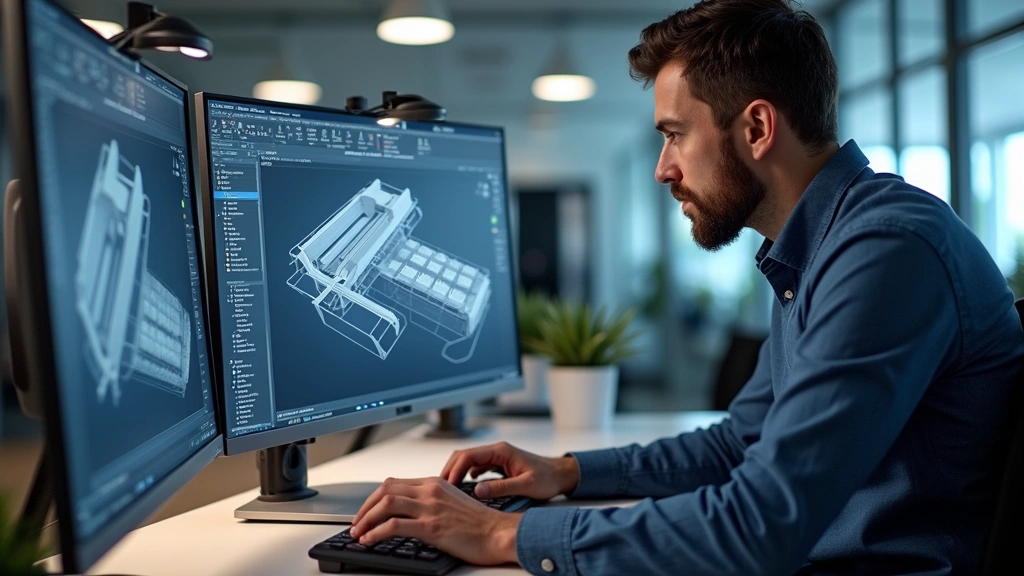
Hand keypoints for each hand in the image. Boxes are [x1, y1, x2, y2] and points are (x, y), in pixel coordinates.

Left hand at [349, 476, 520, 565]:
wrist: (499, 533)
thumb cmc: (480, 523)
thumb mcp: (452, 503)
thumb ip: (431, 501)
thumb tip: (409, 512)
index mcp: (434, 483)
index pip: (393, 484)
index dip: (374, 498)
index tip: (366, 512)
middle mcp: (430, 490)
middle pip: (385, 490)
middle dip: (365, 508)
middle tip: (356, 523)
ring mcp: (430, 507)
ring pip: (385, 504)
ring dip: (366, 520)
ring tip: (359, 533)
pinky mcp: (431, 526)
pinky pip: (394, 525)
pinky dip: (376, 533)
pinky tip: (370, 540)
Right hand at [441, 441, 579, 500]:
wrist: (561, 475)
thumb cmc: (547, 478)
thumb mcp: (526, 485)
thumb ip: (501, 487)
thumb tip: (477, 491)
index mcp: (501, 451)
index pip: (469, 455)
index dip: (455, 469)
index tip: (447, 484)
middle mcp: (497, 451)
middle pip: (464, 455)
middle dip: (450, 469)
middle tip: (440, 487)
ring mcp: (497, 457)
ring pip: (468, 461)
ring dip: (457, 472)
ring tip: (448, 489)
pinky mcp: (498, 465)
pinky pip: (476, 467)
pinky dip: (466, 476)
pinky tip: (463, 488)